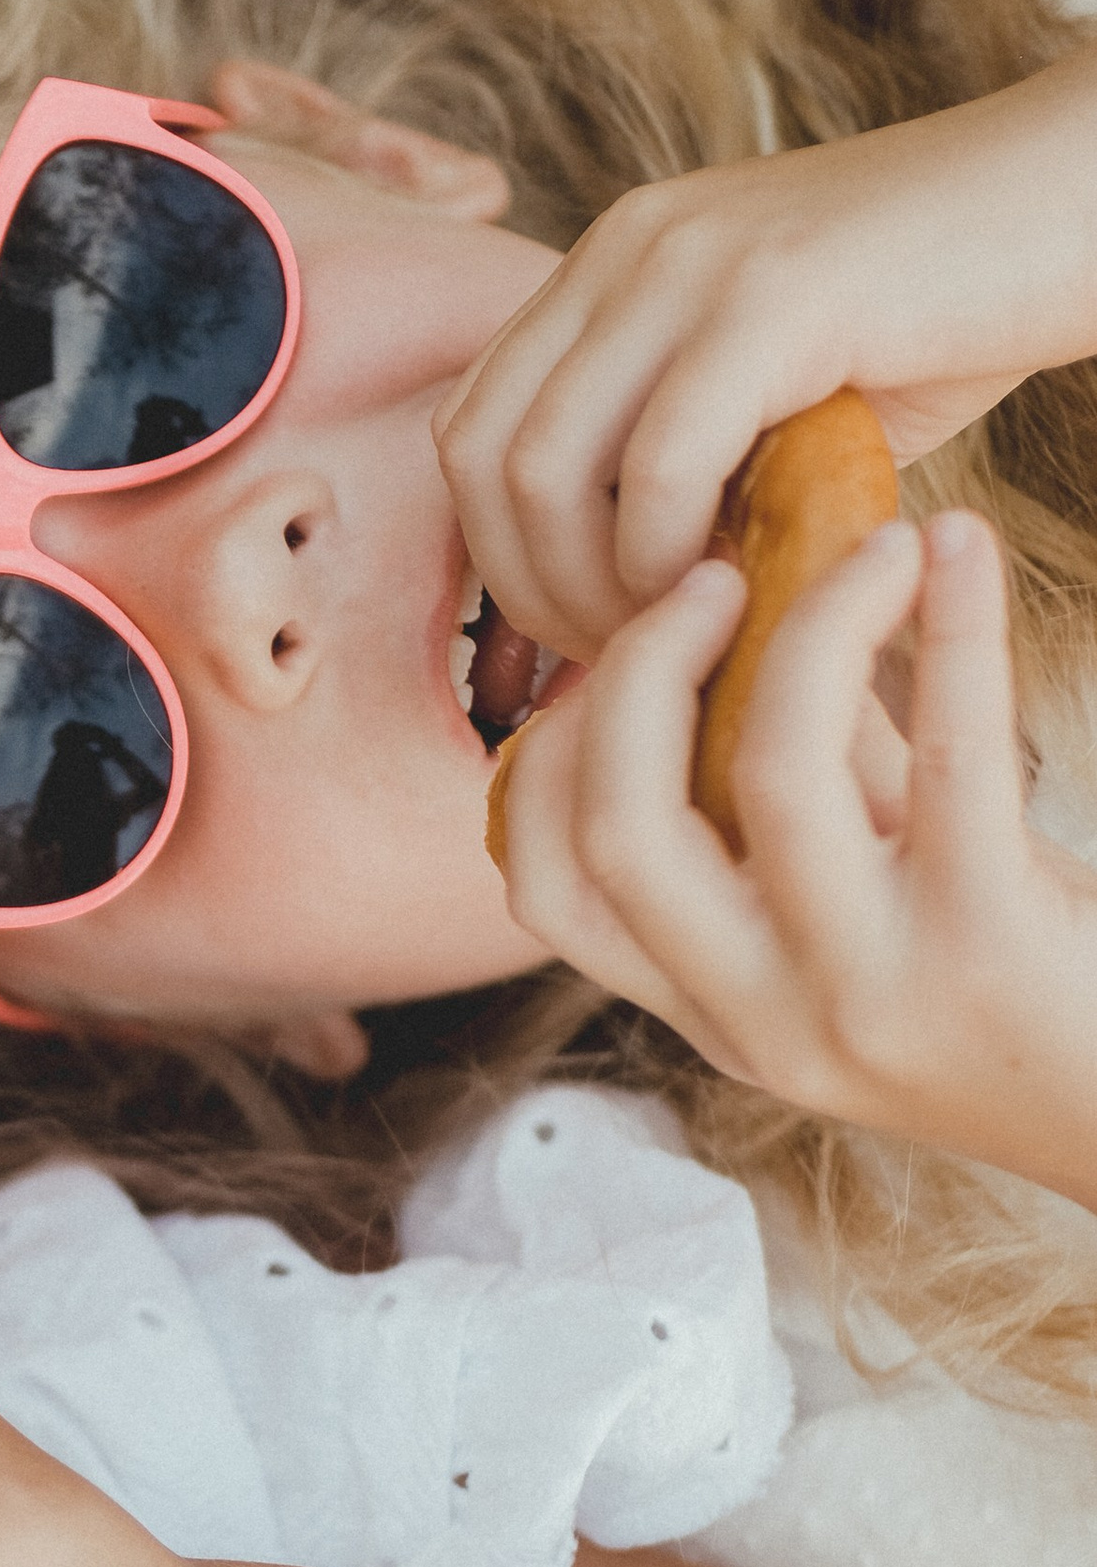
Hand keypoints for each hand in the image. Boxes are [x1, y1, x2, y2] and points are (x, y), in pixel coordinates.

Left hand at [435, 49, 1096, 655]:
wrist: (1078, 200)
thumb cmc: (949, 314)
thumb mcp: (780, 385)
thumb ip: (683, 458)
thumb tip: (613, 601)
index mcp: (612, 261)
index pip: (471, 425)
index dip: (503, 553)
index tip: (590, 628)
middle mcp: (627, 245)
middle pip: (480, 455)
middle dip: (530, 587)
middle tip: (626, 652)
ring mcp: (690, 260)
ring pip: (542, 467)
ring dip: (595, 585)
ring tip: (682, 628)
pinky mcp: (772, 295)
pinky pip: (657, 463)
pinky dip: (668, 555)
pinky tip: (732, 587)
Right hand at [494, 503, 1096, 1206]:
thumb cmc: (1021, 991)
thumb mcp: (874, 910)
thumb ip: (805, 790)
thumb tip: (759, 605)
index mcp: (717, 1011)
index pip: (553, 889)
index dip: (546, 752)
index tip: (612, 658)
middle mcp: (766, 1018)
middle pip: (618, 828)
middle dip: (641, 666)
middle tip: (712, 576)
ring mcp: (869, 991)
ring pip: (771, 775)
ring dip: (812, 622)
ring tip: (871, 548)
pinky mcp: (987, 944)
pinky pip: (950, 754)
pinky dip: (956, 626)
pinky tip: (959, 548)